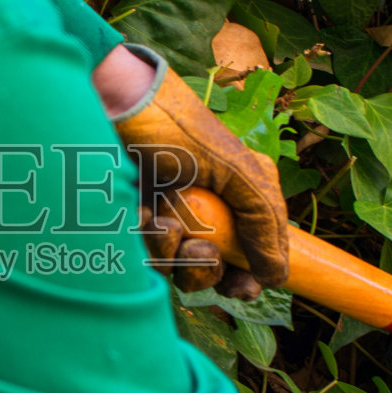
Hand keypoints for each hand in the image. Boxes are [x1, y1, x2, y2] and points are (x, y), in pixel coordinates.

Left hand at [105, 46, 289, 294]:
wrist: (114, 105)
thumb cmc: (177, 128)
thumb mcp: (234, 170)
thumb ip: (262, 220)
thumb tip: (277, 277)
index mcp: (240, 198)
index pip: (251, 257)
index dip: (246, 280)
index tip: (241, 287)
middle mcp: (207, 212)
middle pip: (212, 273)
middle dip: (205, 270)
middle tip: (198, 250)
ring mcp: (169, 216)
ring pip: (175, 269)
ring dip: (171, 253)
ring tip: (163, 222)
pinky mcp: (135, 220)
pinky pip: (142, 253)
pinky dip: (144, 239)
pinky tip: (140, 213)